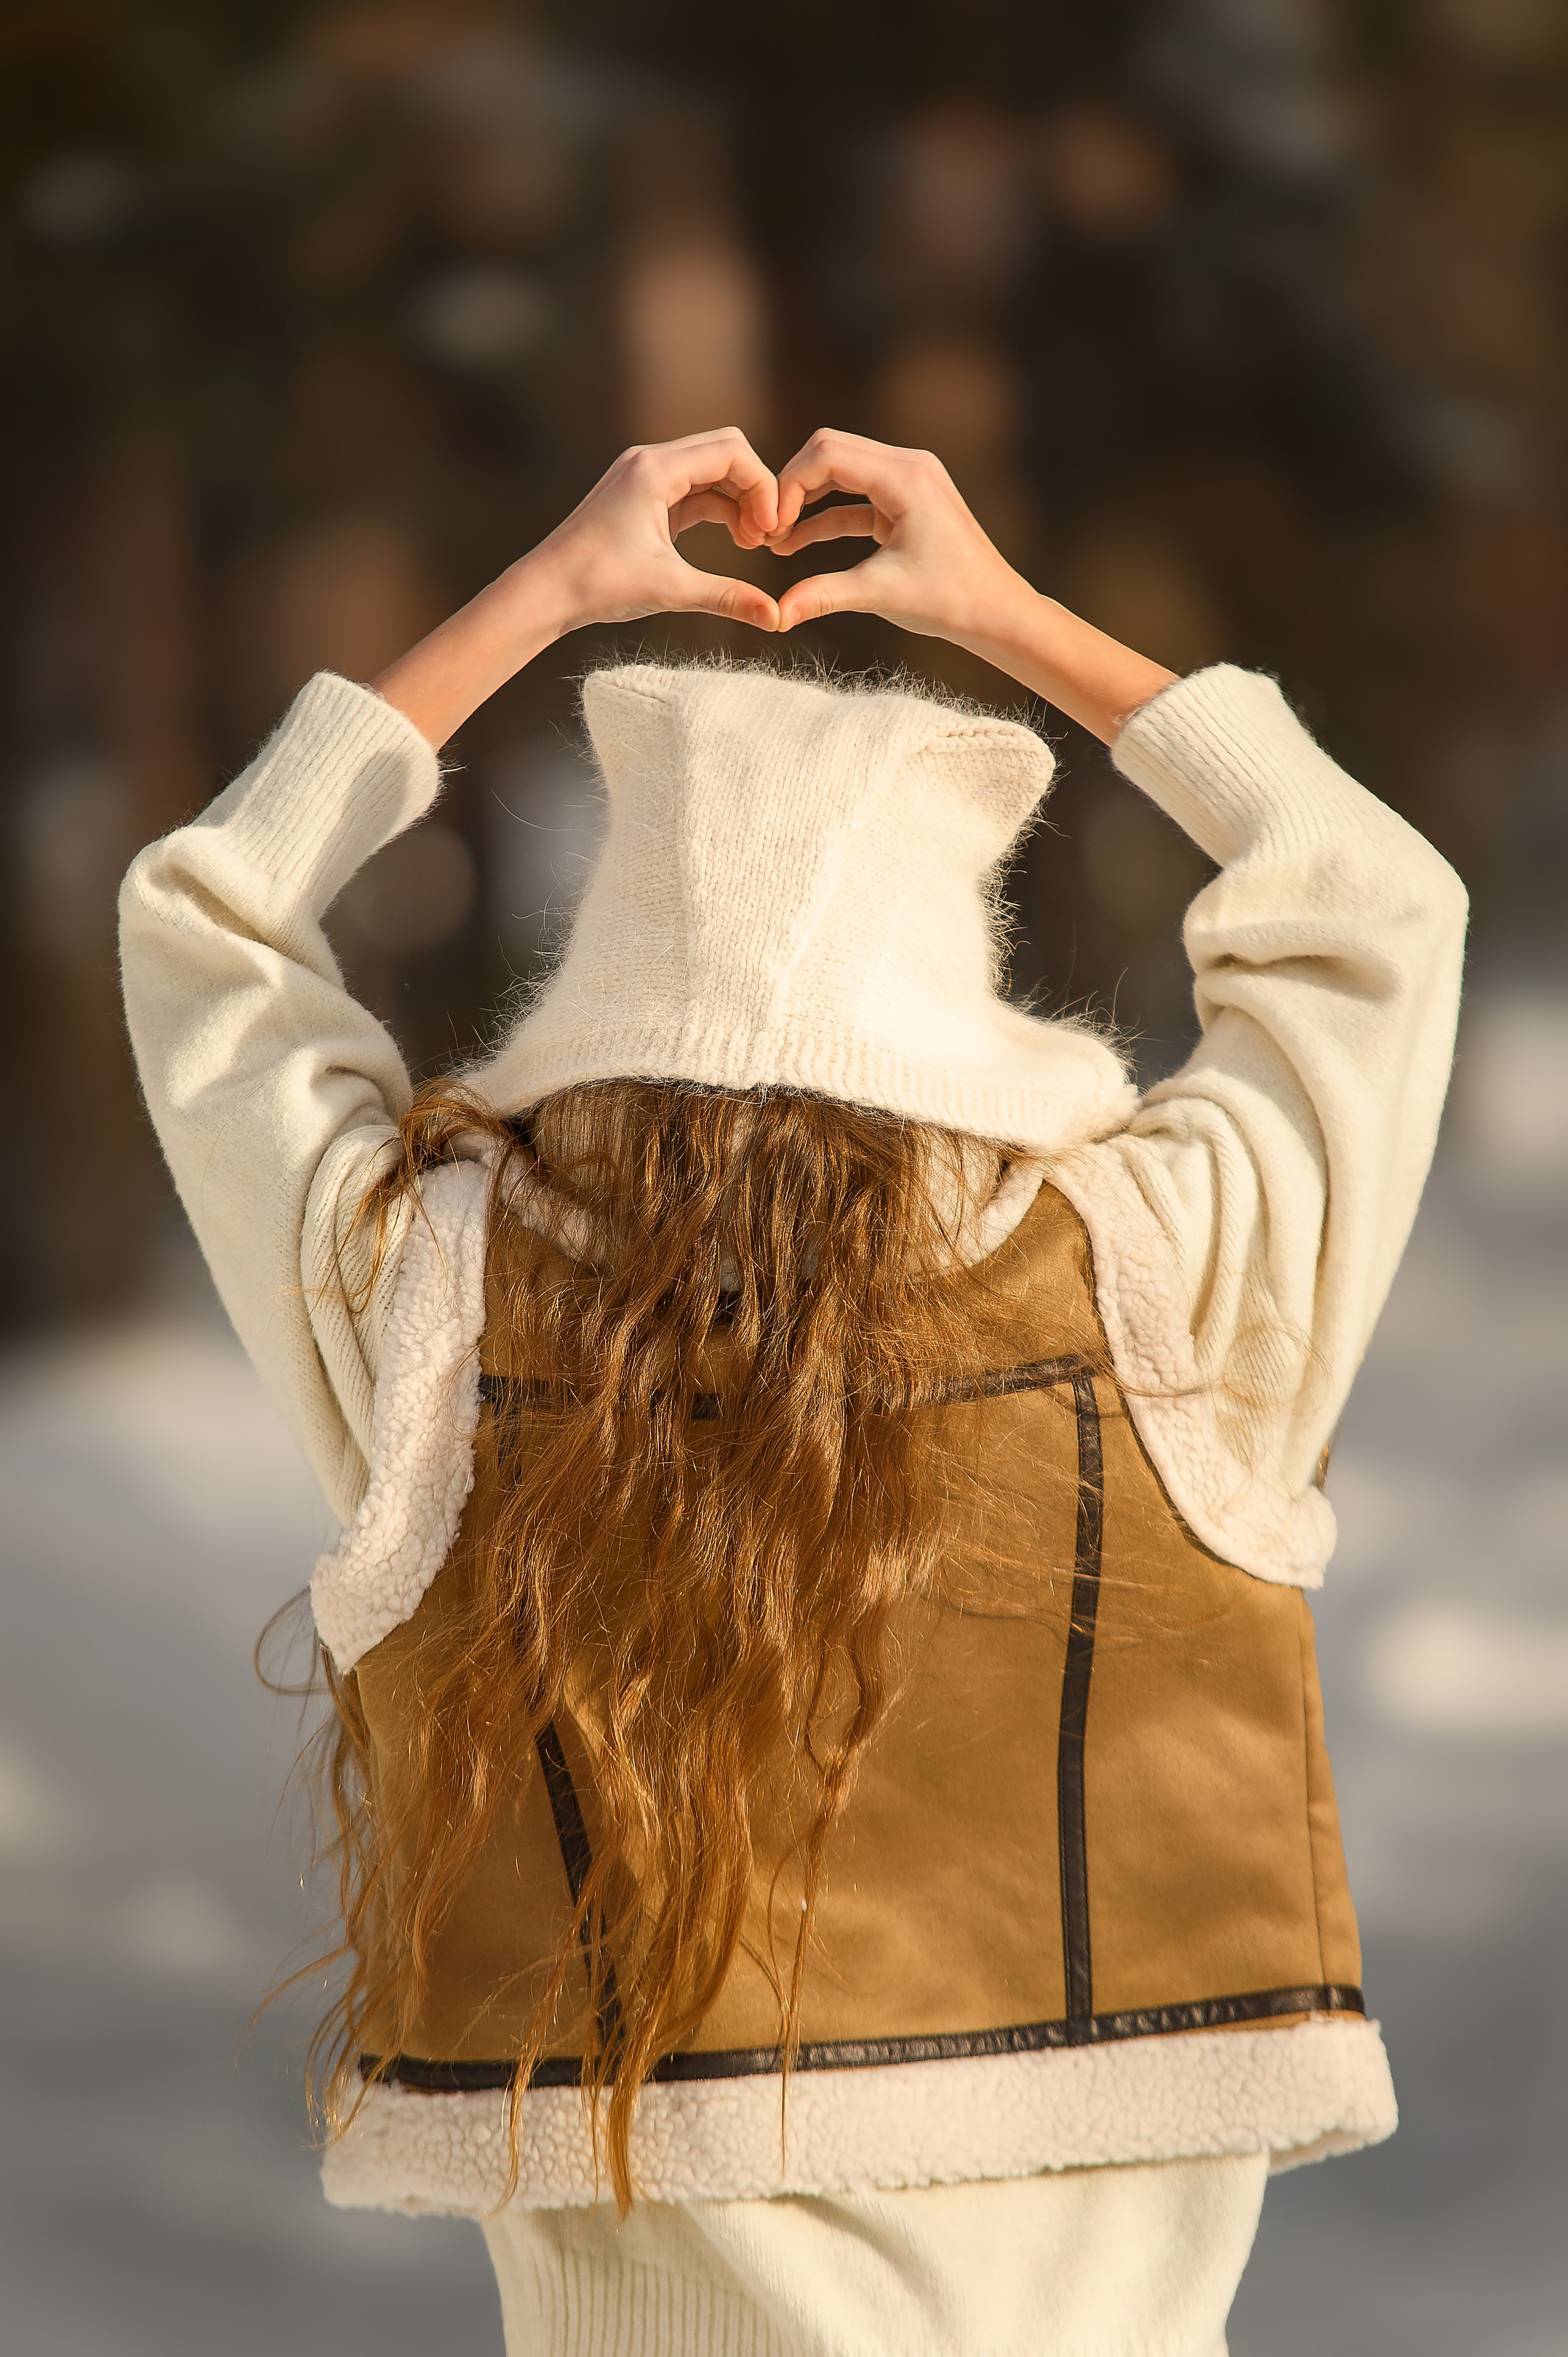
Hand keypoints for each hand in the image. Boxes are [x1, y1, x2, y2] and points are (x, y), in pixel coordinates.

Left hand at [372, 429, 779, 745]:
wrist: (545, 591)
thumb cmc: (597, 585)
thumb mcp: (669, 590)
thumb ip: (727, 597)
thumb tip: (775, 618)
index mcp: (654, 470)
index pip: (731, 451)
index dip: (762, 486)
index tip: (770, 531)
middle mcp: (648, 461)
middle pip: (724, 451)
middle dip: (754, 489)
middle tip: (766, 536)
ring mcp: (644, 475)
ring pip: (710, 470)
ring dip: (737, 501)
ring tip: (751, 543)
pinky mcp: (642, 495)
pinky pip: (692, 489)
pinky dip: (717, 508)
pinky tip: (733, 539)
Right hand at [767, 428, 1177, 742]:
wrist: (996, 612)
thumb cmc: (950, 600)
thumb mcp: (881, 594)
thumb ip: (824, 595)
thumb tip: (777, 615)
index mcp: (906, 477)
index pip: (828, 453)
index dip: (789, 484)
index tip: (771, 527)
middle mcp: (909, 466)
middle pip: (830, 451)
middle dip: (793, 487)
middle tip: (767, 531)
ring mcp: (908, 481)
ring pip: (840, 471)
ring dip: (807, 501)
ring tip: (777, 540)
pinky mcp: (905, 502)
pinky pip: (855, 498)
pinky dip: (827, 516)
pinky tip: (795, 543)